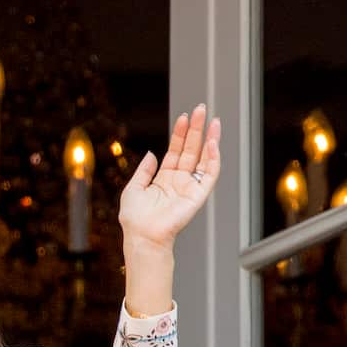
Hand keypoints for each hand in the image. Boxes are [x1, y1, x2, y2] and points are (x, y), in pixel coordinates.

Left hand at [118, 103, 220, 251]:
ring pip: (203, 158)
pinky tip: (212, 143)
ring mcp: (189, 187)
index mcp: (163, 179)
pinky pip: (210, 174)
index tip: (184, 117)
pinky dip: (213, 158)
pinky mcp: (198, 195)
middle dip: (196, 129)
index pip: (175, 151)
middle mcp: (178, 181)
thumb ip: (144, 170)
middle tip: (201, 110)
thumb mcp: (133, 188)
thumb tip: (152, 153)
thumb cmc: (135, 219)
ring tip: (212, 120)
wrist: (143, 236)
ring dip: (209, 139)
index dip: (180, 134)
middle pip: (191, 150)